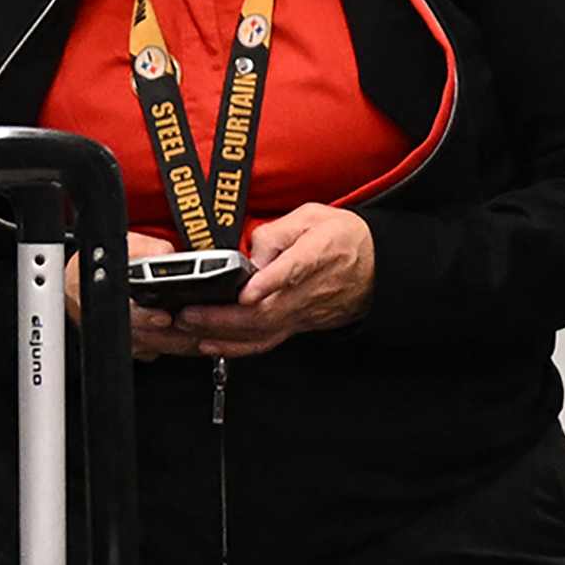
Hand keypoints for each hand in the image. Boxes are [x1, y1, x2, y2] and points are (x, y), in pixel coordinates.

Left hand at [160, 204, 372, 357]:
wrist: (375, 268)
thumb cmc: (343, 239)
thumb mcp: (314, 217)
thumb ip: (280, 230)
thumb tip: (252, 249)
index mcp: (316, 255)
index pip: (293, 270)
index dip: (269, 282)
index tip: (247, 290)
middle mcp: (308, 291)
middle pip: (265, 311)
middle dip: (223, 316)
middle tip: (190, 312)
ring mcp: (302, 313)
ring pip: (262, 331)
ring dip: (223, 333)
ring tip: (191, 326)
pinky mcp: (298, 325)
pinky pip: (266, 342)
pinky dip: (237, 348)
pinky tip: (212, 345)